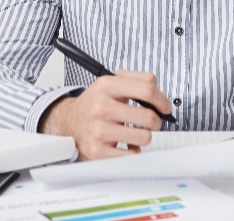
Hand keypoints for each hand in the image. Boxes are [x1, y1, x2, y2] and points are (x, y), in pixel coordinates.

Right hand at [38, 70, 172, 159]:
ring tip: (136, 132)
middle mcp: (101, 107)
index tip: (164, 107)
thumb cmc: (96, 103)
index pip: (147, 88)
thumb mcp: (111, 82)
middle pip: (149, 117)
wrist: (69, 122)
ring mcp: (98, 130)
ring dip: (145, 136)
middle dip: (156, 121)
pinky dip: (134, 150)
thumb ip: (138, 80)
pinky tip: (127, 143)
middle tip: (151, 122)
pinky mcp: (98, 151)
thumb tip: (160, 94)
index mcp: (107, 85)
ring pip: (144, 137)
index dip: (162, 99)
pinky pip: (132, 154)